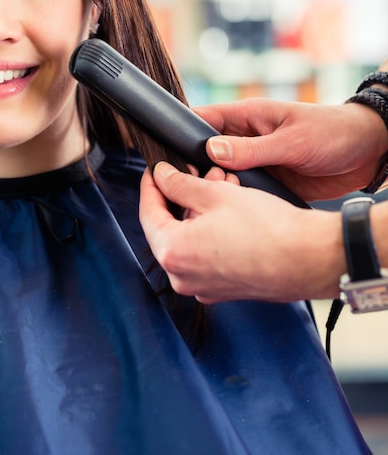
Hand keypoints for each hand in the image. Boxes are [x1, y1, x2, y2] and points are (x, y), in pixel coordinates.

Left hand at [139, 162, 343, 303]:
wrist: (310, 259)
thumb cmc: (266, 228)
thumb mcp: (216, 194)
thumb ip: (180, 184)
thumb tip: (162, 176)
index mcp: (173, 253)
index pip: (148, 212)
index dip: (151, 185)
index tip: (156, 169)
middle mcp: (183, 277)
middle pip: (171, 226)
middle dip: (185, 194)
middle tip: (200, 171)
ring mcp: (204, 286)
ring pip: (192, 238)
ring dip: (203, 209)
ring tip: (225, 183)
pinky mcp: (225, 288)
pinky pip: (209, 253)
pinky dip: (214, 229)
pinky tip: (233, 208)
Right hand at [195, 98, 387, 200]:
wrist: (366, 153)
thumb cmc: (332, 133)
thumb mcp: (292, 141)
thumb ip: (253, 149)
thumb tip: (212, 151)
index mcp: (248, 117)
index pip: (204, 118)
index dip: (183, 132)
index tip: (167, 154)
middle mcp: (246, 139)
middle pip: (206, 151)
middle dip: (193, 167)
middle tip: (185, 186)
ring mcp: (256, 161)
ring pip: (222, 173)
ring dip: (214, 186)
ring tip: (201, 203)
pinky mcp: (268, 181)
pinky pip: (242, 190)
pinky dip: (233, 200)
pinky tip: (225, 213)